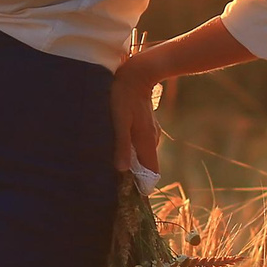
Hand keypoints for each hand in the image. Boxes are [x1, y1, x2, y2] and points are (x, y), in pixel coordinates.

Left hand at [111, 58, 161, 176]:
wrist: (137, 73)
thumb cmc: (124, 96)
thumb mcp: (119, 120)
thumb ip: (121, 144)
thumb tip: (121, 169)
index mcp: (147, 141)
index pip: (152, 172)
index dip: (143, 184)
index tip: (130, 193)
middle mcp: (152, 139)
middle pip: (147, 165)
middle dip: (135, 176)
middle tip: (115, 182)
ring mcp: (151, 131)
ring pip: (143, 154)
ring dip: (132, 162)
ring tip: (114, 165)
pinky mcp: (146, 125)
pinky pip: (140, 144)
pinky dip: (132, 150)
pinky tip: (119, 147)